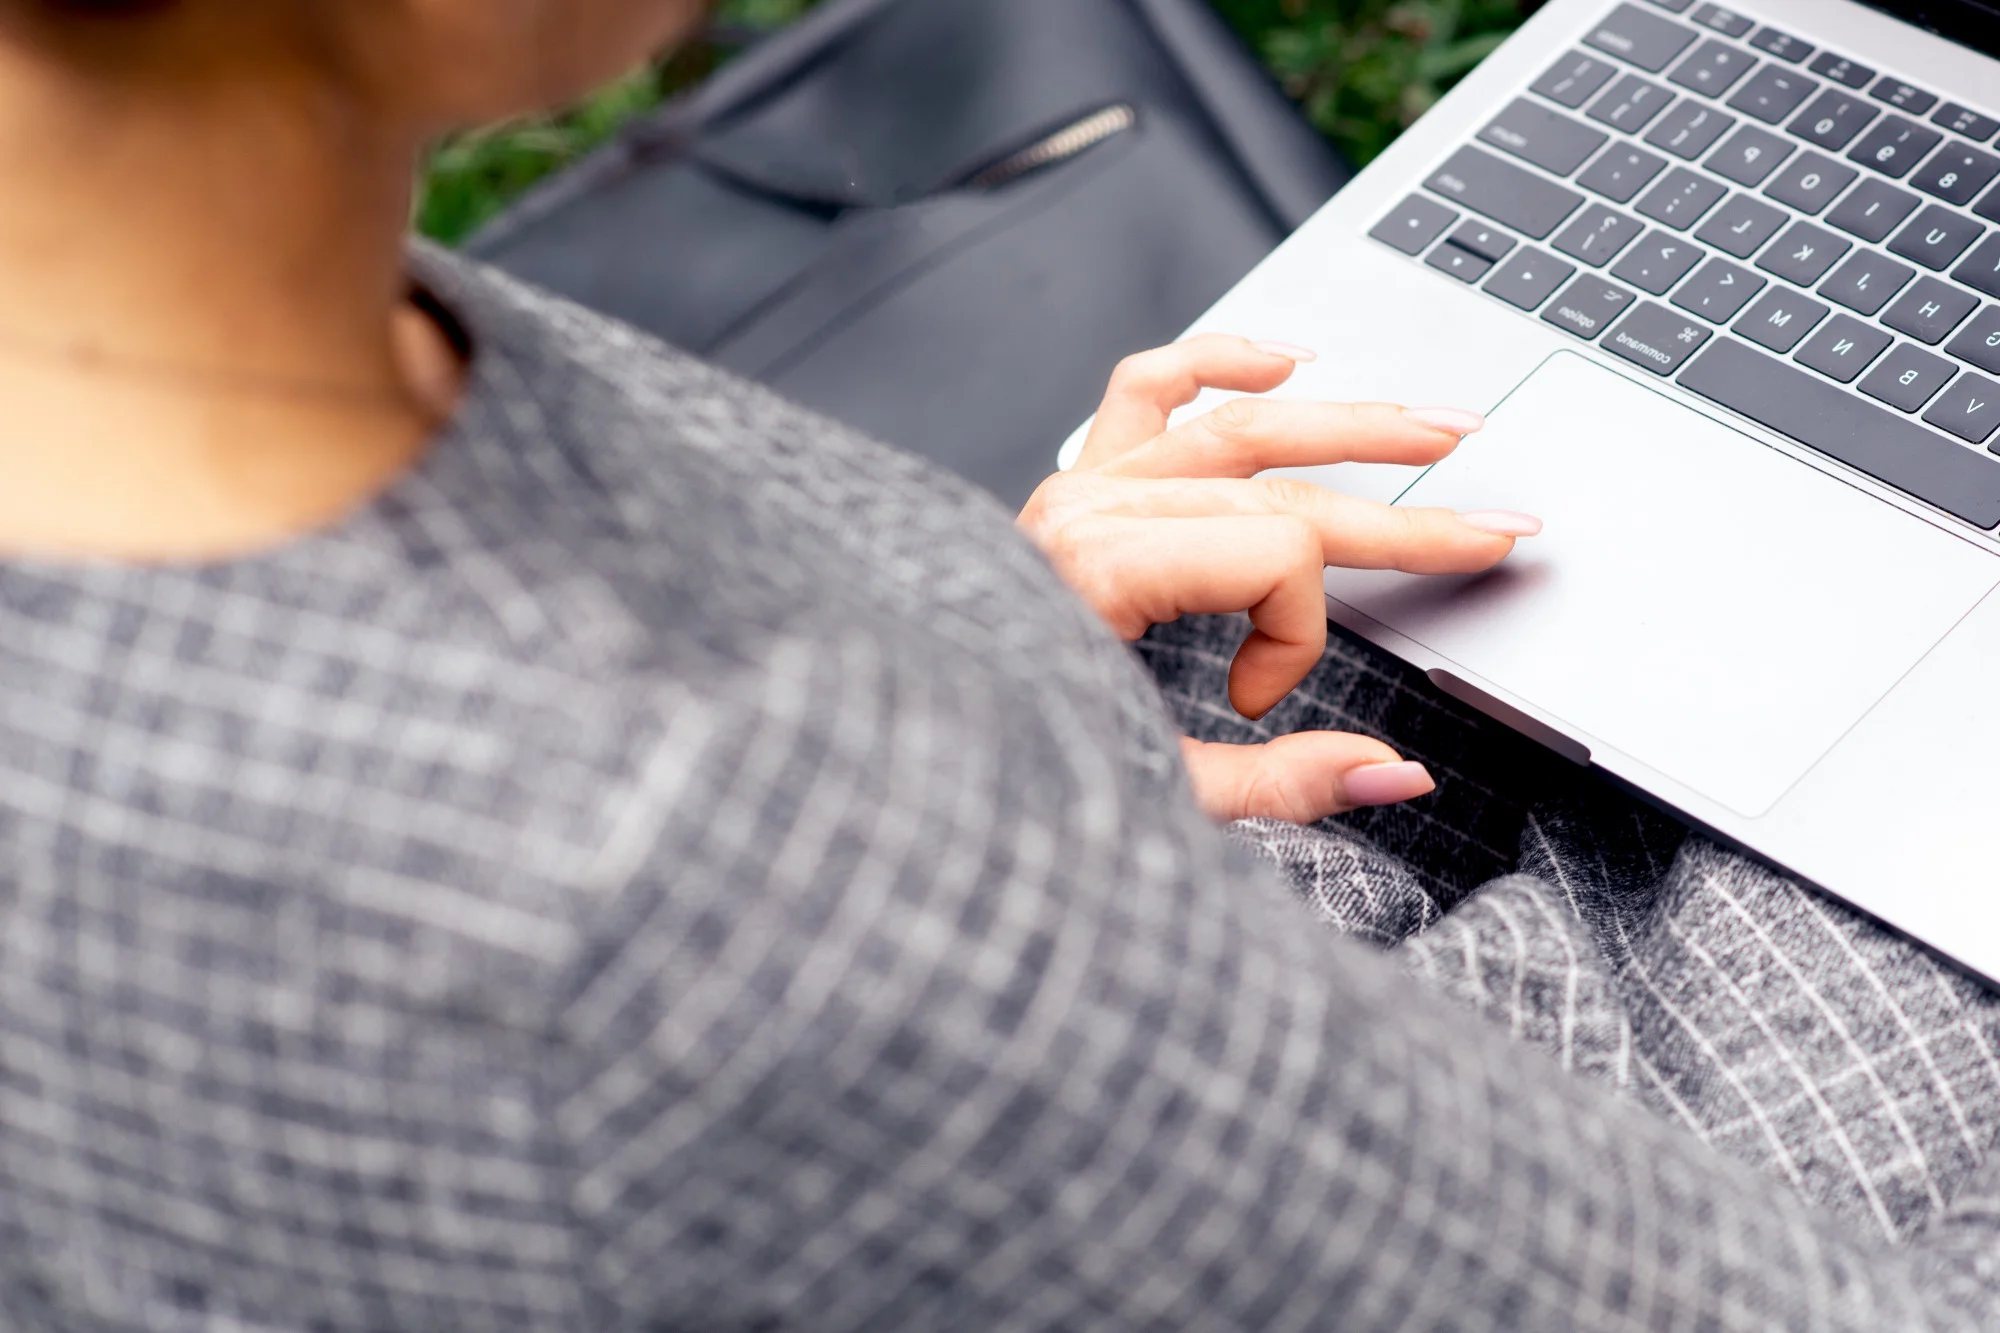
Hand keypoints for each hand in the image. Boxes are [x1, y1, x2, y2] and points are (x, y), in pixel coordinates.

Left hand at [1019, 335, 1540, 824]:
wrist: (897, 743)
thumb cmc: (991, 762)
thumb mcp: (1141, 794)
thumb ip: (1275, 784)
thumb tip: (1396, 774)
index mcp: (1105, 569)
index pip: (1278, 557)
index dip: (1297, 642)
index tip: (1254, 703)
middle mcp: (1092, 506)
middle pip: (1285, 485)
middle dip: (1404, 518)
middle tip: (1497, 529)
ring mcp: (1079, 484)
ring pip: (1237, 422)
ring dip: (1349, 421)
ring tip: (1438, 427)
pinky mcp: (1070, 483)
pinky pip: (1144, 390)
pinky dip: (1216, 363)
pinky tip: (1284, 359)